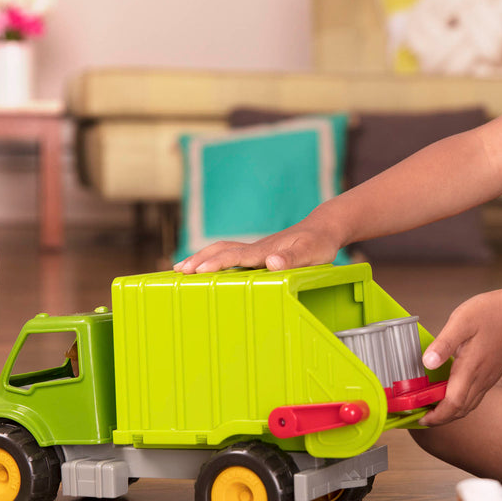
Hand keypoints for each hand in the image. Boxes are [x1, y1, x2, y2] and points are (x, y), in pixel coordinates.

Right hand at [174, 220, 341, 273]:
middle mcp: (256, 248)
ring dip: (201, 257)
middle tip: (178, 272)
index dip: (216, 264)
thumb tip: (271, 261)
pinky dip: (213, 258)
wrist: (323, 228)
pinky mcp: (258, 253)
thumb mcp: (311, 254)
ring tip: (181, 269)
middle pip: (221, 250)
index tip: (197, 271)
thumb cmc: (318, 244)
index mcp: (264, 250)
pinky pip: (230, 254)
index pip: (235, 256)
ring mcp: (255, 249)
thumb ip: (292, 259)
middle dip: (199, 260)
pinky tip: (207, 267)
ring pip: (222, 250)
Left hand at [418, 289, 501, 425]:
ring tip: (432, 408)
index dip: (436, 416)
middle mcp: (481, 378)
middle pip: (460, 410)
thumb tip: (428, 363)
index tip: (421, 418)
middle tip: (421, 416)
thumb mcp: (461, 321)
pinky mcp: (491, 374)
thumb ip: (444, 344)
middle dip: (440, 419)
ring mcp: (488, 378)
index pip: (453, 404)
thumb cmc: (491, 313)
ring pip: (468, 406)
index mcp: (471, 367)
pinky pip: (475, 397)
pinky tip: (450, 393)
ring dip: (450, 412)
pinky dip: (460, 402)